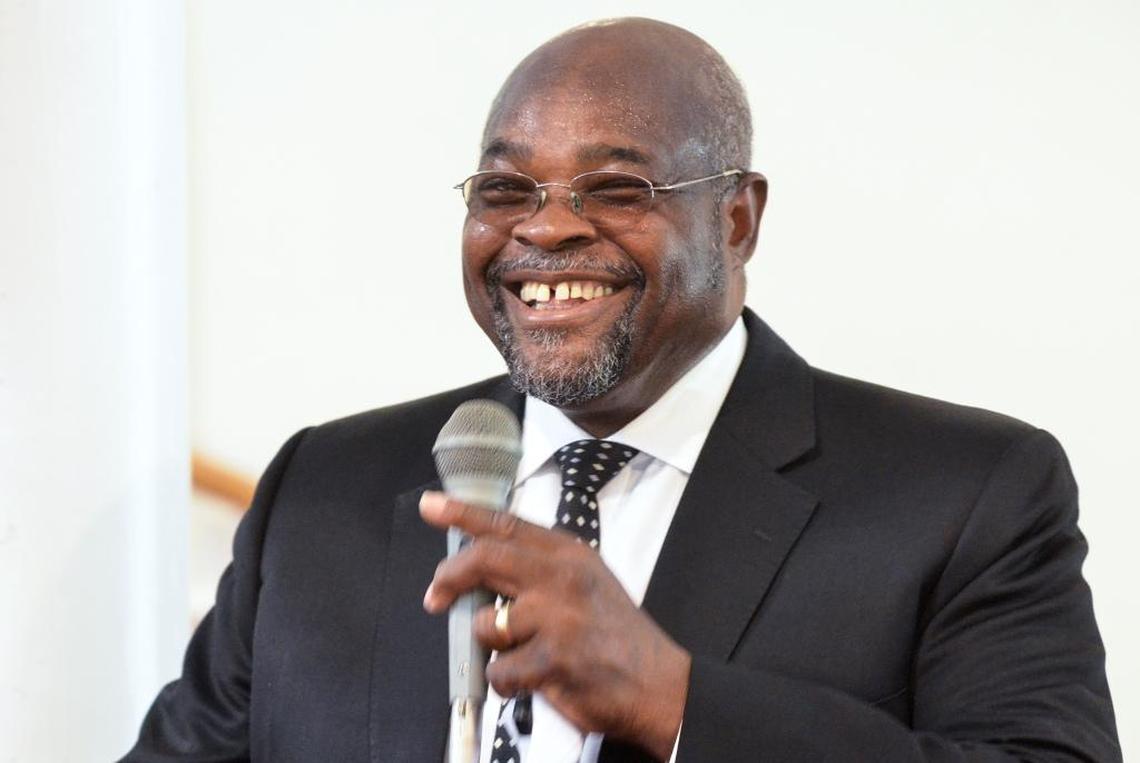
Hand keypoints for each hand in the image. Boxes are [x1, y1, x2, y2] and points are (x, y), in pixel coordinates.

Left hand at [420, 491, 689, 759]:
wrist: (657, 682)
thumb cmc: (616, 633)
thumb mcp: (587, 580)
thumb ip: (540, 567)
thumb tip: (480, 566)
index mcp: (567, 553)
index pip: (505, 524)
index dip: (462, 513)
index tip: (431, 505)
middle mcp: (560, 577)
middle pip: (484, 559)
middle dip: (450, 577)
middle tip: (435, 597)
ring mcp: (556, 617)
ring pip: (486, 625)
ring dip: (494, 646)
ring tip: (523, 653)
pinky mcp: (552, 659)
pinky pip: (499, 671)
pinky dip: (507, 682)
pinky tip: (531, 681)